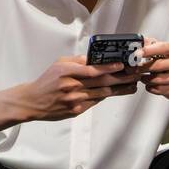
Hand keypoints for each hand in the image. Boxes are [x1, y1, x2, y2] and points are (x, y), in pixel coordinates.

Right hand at [23, 55, 144, 120]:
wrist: (33, 101)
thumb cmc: (47, 81)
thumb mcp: (59, 64)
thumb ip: (77, 61)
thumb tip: (95, 59)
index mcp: (67, 72)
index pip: (92, 70)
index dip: (108, 68)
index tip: (121, 65)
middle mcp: (72, 86)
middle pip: (102, 82)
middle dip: (121, 78)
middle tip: (134, 75)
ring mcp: (75, 100)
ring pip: (102, 93)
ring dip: (119, 89)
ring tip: (132, 85)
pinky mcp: (77, 110)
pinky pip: (95, 102)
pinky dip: (105, 96)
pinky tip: (115, 91)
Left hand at [141, 40, 168, 102]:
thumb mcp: (161, 50)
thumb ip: (149, 45)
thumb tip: (138, 43)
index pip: (164, 47)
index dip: (149, 50)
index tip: (137, 54)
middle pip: (160, 65)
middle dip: (144, 67)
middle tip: (135, 68)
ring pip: (159, 79)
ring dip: (147, 79)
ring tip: (143, 77)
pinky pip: (161, 89)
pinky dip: (152, 88)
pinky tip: (150, 84)